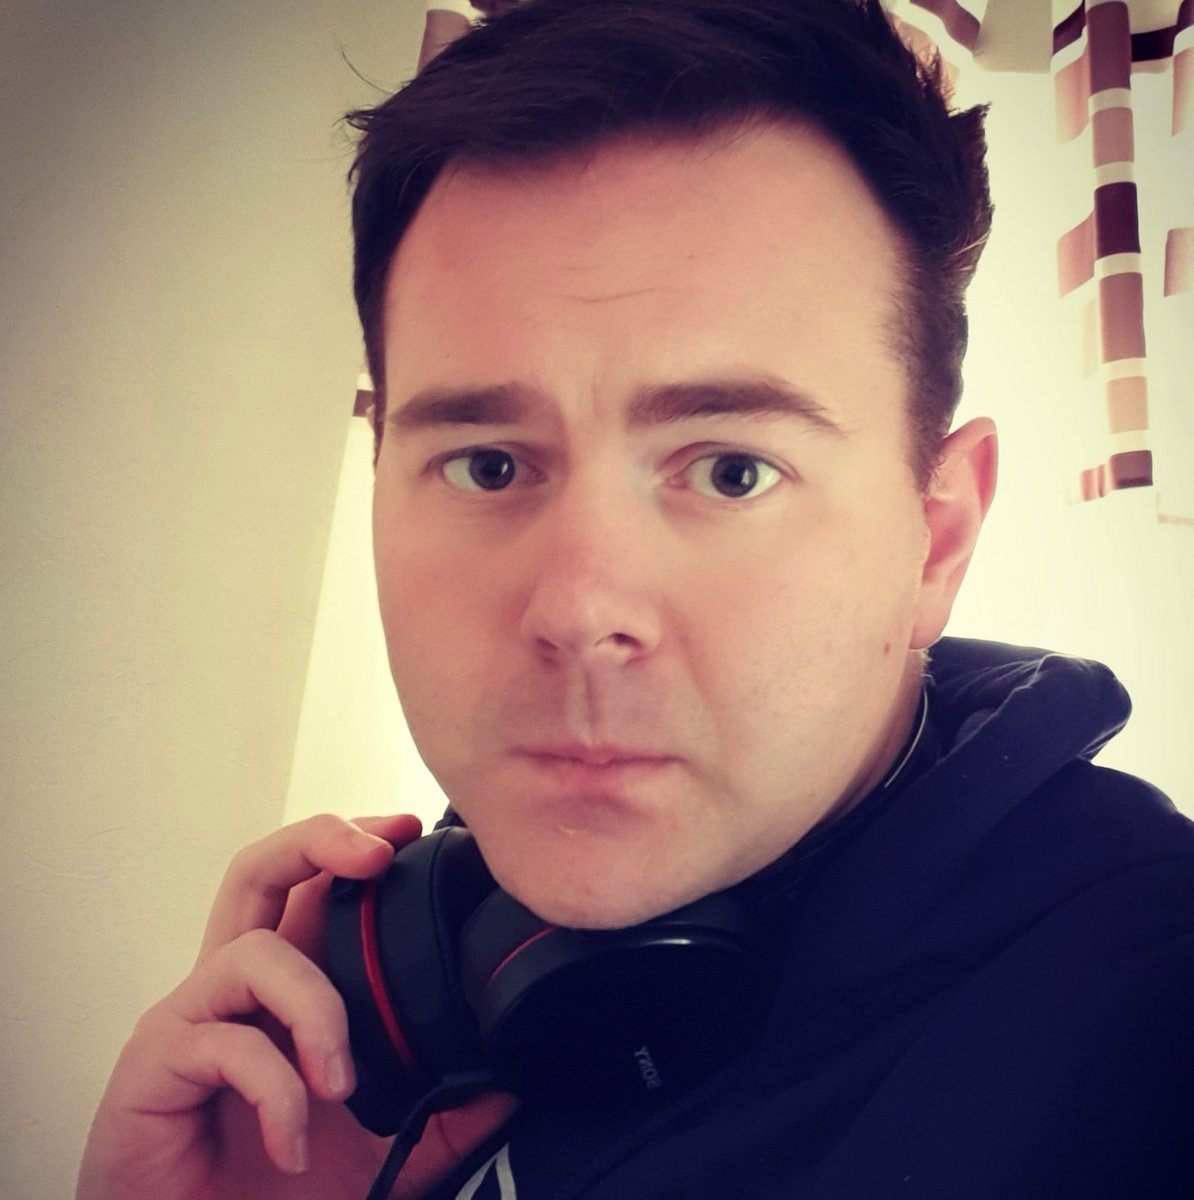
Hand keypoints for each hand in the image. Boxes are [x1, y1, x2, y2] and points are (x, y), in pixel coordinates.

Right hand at [76, 813, 516, 1199]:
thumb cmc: (281, 1188)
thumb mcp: (386, 1142)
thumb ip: (444, 1104)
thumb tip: (514, 1073)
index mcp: (286, 984)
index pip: (313, 883)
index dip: (356, 843)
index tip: (412, 832)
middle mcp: (233, 985)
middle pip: (259, 868)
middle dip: (318, 840)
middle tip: (378, 856)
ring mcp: (190, 1018)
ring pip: (252, 952)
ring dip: (315, 1009)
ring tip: (343, 1085)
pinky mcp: (152, 1066)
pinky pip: (224, 1045)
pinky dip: (274, 1092)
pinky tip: (292, 1146)